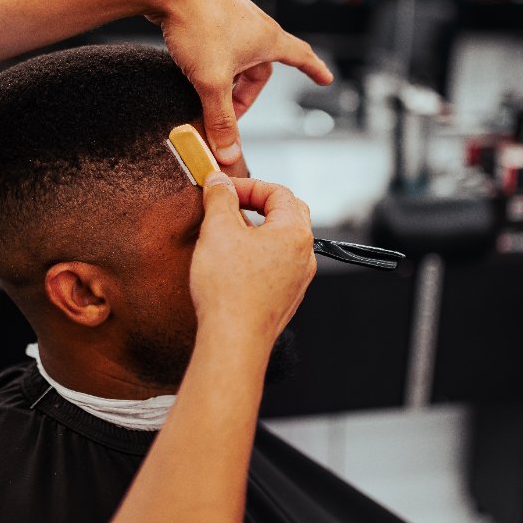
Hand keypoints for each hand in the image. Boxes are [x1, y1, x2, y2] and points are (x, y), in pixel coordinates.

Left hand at [146, 0, 331, 165]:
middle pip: (258, 69)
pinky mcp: (208, 12)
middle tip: (224, 117)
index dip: (313, 70)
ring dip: (224, 80)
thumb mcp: (211, 81)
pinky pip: (216, 45)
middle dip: (243, 96)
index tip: (325, 78)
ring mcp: (230, 16)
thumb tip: (228, 155)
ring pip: (234, 59)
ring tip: (202, 90)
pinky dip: (209, 63)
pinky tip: (189, 67)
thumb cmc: (197, 25)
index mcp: (266, 38)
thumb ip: (219, 119)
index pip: (300, 56)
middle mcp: (254, 24)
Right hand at [190, 174, 316, 351]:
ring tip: (225, 234)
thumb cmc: (229, 289)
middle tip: (229, 205)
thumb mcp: (217, 230)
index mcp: (295, 233)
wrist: (233, 341)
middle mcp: (304, 256)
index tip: (222, 189)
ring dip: (256, 230)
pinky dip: (257, 254)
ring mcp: (298, 280)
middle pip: (288, 213)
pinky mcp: (285, 299)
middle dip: (257, 204)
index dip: (248, 185)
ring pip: (281, 241)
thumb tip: (218, 181)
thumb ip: (220, 198)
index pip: (278, 192)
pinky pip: (276, 265)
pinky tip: (232, 262)